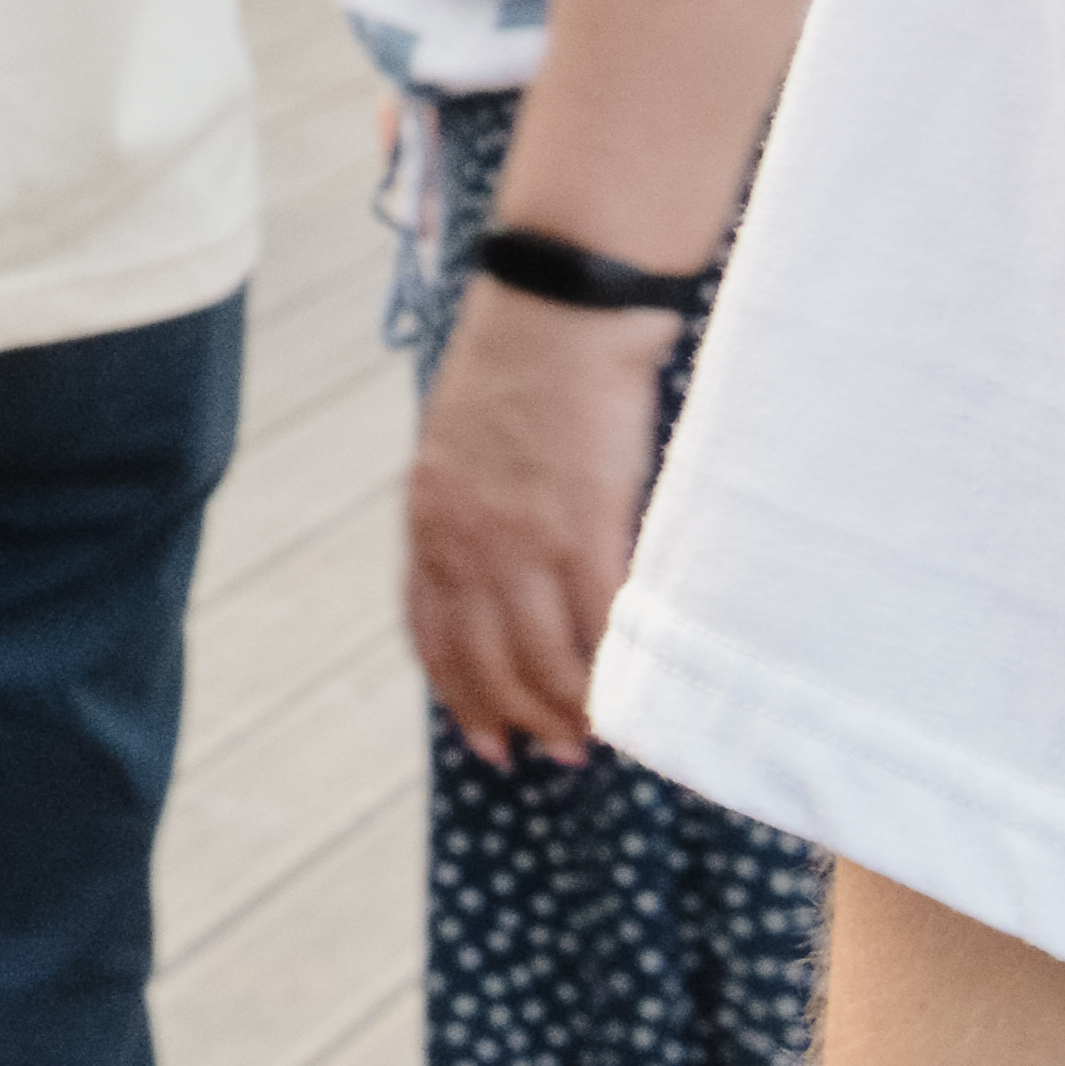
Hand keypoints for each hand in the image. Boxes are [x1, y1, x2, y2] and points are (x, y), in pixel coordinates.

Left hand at [406, 276, 672, 762]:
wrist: (556, 312)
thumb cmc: (518, 368)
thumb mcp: (460, 446)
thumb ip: (468, 511)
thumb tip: (495, 572)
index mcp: (427, 518)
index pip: (432, 633)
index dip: (459, 694)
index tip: (484, 736)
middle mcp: (463, 539)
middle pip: (486, 661)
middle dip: (518, 717)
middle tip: (553, 753)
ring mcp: (522, 538)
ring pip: (544, 657)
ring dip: (571, 709)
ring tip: (596, 735)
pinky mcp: (584, 527)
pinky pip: (600, 625)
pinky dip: (618, 668)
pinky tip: (637, 689)